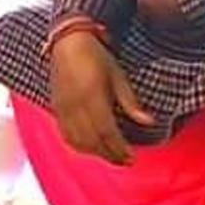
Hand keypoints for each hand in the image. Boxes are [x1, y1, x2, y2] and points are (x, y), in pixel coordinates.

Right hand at [49, 32, 154, 165]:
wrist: (67, 43)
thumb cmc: (96, 57)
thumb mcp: (118, 76)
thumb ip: (131, 102)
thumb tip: (148, 122)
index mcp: (92, 95)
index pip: (106, 131)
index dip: (119, 148)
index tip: (131, 157)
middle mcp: (75, 105)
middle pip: (92, 140)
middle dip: (110, 154)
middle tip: (125, 161)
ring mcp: (63, 108)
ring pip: (77, 140)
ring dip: (95, 152)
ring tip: (110, 156)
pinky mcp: (56, 109)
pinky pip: (65, 134)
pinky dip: (78, 146)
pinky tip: (90, 148)